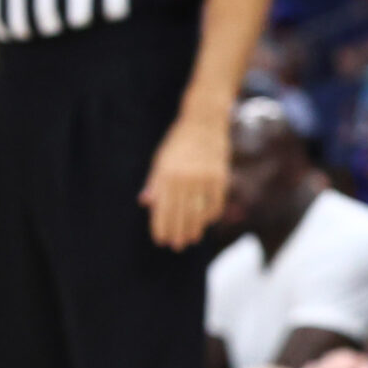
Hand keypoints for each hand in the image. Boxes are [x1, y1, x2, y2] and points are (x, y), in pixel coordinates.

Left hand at [140, 110, 228, 249]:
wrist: (203, 122)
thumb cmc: (178, 143)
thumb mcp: (160, 159)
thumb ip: (155, 182)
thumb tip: (146, 204)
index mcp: (165, 174)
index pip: (162, 208)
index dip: (160, 226)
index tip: (160, 240)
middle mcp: (184, 178)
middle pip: (180, 214)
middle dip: (178, 232)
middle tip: (177, 245)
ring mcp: (203, 178)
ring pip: (198, 212)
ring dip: (194, 228)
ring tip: (191, 239)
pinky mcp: (220, 177)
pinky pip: (215, 203)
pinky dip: (211, 215)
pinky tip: (206, 222)